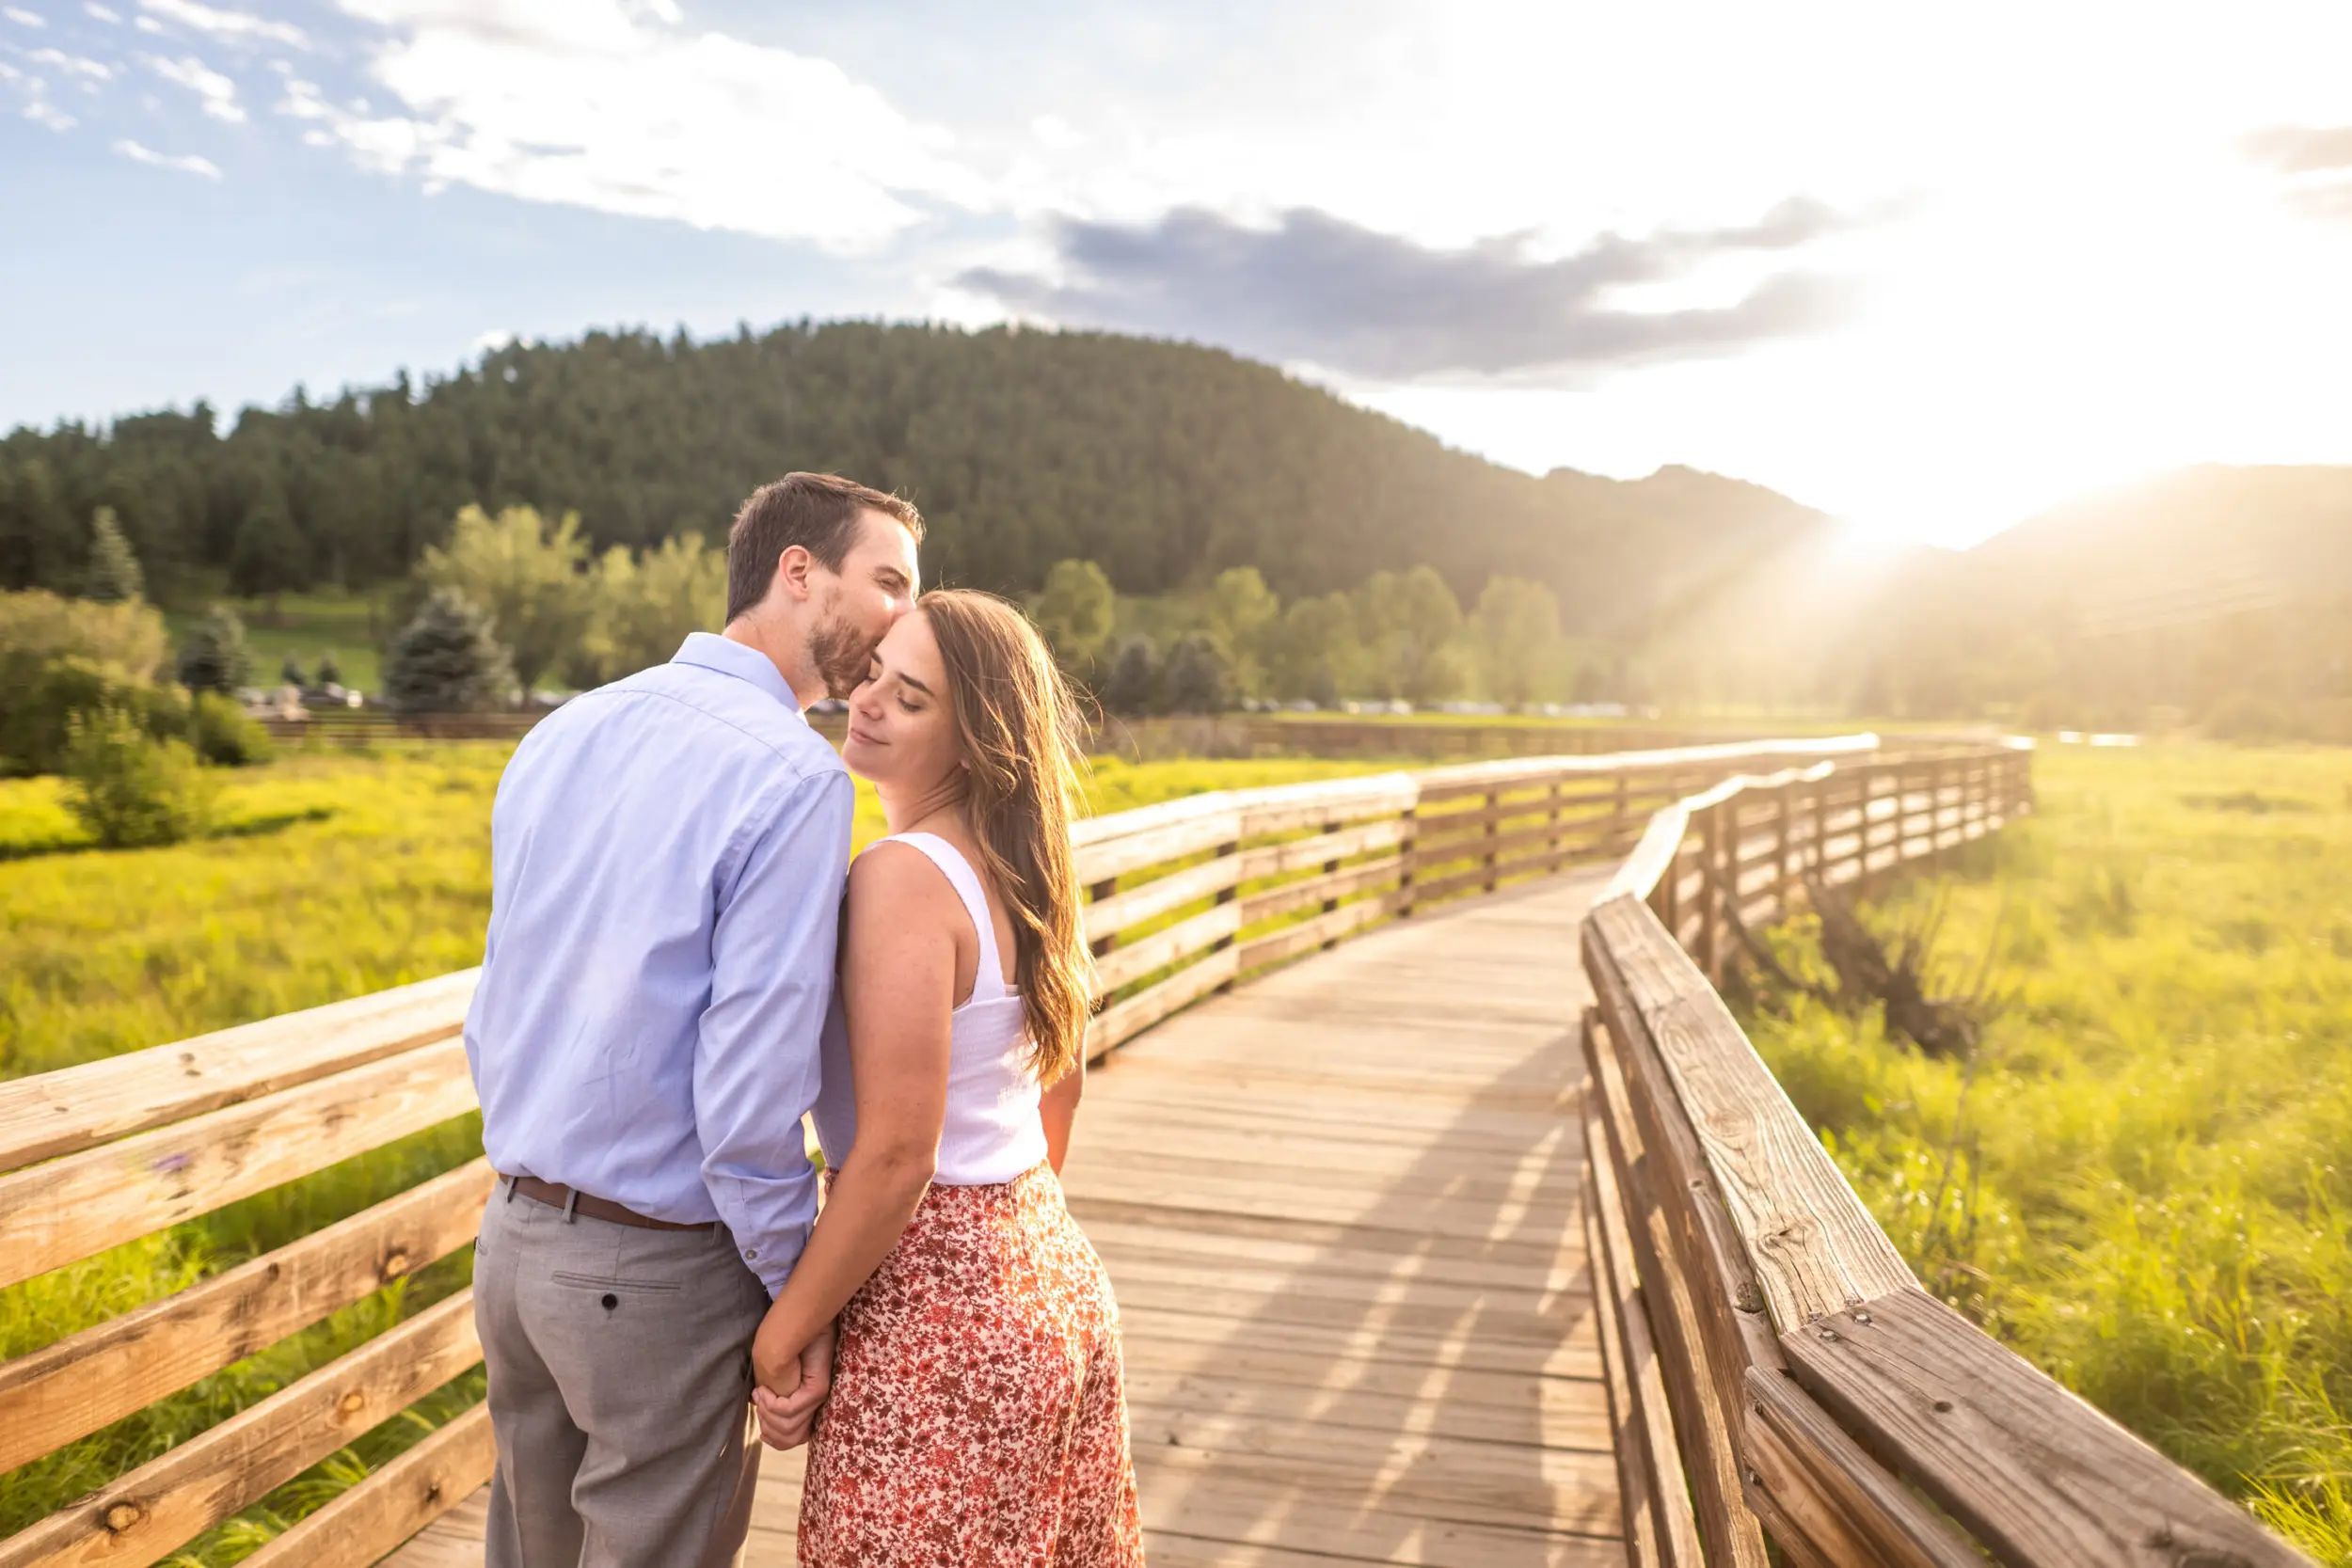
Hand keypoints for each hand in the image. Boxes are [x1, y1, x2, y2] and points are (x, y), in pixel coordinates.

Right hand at [750, 1318, 836, 1449]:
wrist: (790, 1329)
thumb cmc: (780, 1352)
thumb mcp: (773, 1385)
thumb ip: (772, 1407)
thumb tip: (763, 1431)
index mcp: (805, 1408)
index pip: (793, 1441)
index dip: (773, 1438)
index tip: (760, 1419)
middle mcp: (814, 1406)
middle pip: (789, 1440)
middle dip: (767, 1425)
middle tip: (761, 1401)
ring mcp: (817, 1399)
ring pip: (787, 1428)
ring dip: (767, 1413)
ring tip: (762, 1393)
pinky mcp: (817, 1390)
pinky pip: (788, 1410)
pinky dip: (771, 1403)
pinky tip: (764, 1389)